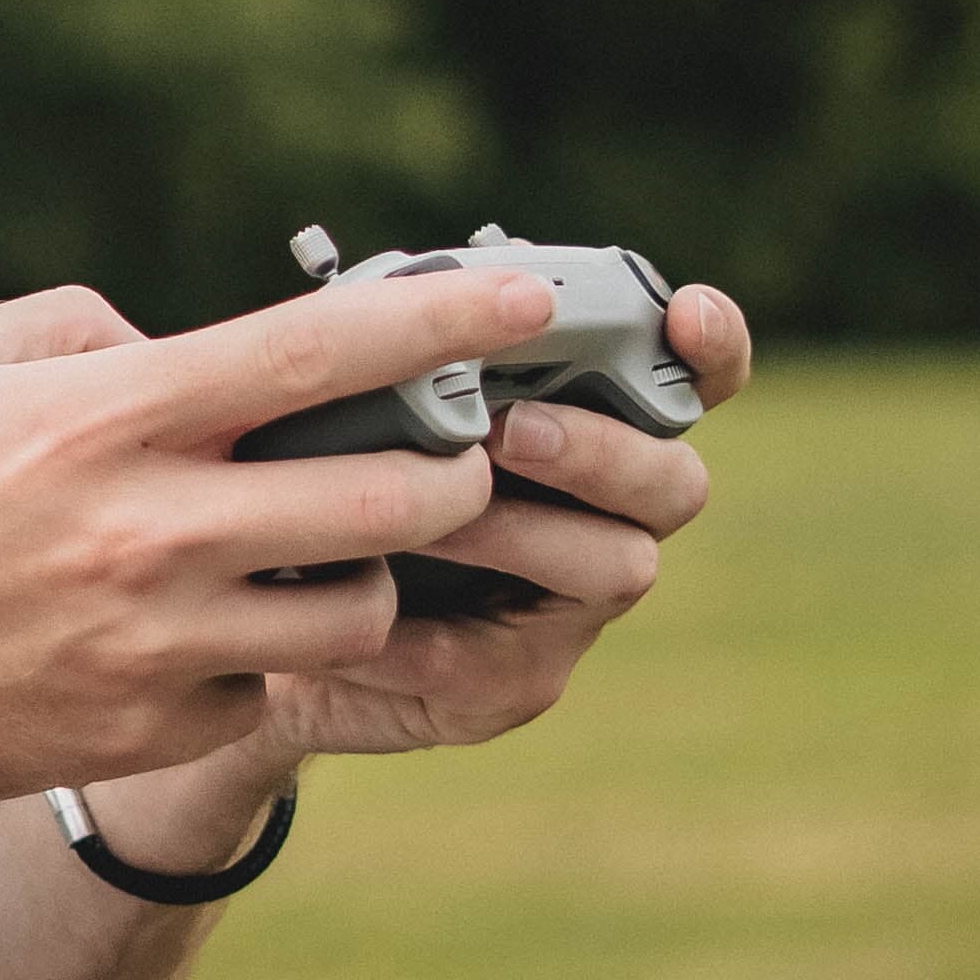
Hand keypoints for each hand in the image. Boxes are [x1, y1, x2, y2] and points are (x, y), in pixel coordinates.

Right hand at [0, 256, 568, 848]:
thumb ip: (73, 328)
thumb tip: (172, 339)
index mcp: (102, 416)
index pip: (315, 352)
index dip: (441, 322)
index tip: (526, 305)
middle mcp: (145, 531)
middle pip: (389, 496)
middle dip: (454, 467)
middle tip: (450, 450)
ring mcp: (150, 645)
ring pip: (357, 608)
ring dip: (371, 570)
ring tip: (329, 544)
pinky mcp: (139, 732)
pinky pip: (268, 686)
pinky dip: (268, 652)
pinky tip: (217, 625)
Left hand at [102, 277, 752, 828]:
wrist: (270, 618)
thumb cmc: (330, 477)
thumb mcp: (362, 403)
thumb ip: (411, 355)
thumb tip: (412, 294)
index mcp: (586, 425)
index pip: (688, 381)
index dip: (709, 348)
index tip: (687, 314)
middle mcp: (607, 516)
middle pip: (674, 482)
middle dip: (604, 448)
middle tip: (515, 431)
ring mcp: (571, 608)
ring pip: (616, 566)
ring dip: (518, 529)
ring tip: (424, 512)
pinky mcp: (512, 684)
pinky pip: (488, 656)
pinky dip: (415, 623)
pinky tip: (352, 593)